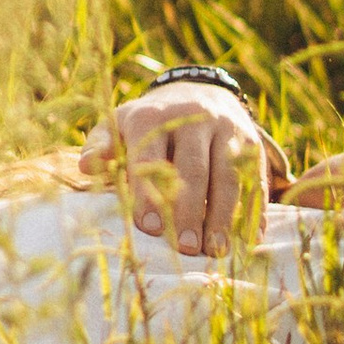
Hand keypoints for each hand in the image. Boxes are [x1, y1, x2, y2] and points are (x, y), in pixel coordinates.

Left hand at [81, 87, 269, 255]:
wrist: (196, 92)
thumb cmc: (148, 125)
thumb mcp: (119, 128)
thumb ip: (101, 148)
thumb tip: (87, 167)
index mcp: (153, 117)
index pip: (150, 158)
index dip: (149, 194)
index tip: (148, 228)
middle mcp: (193, 118)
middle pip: (195, 169)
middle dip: (190, 211)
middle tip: (186, 248)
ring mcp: (226, 128)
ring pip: (228, 175)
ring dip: (224, 216)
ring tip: (217, 251)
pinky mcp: (252, 141)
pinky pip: (255, 177)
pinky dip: (254, 209)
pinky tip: (250, 239)